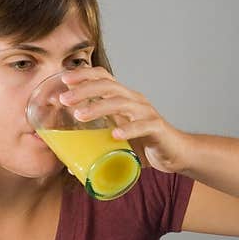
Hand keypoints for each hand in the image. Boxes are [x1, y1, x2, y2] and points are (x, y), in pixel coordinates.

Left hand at [59, 67, 190, 173]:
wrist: (176, 154)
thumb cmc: (144, 145)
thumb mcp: (116, 142)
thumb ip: (96, 147)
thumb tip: (71, 164)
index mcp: (123, 99)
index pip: (103, 77)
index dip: (83, 75)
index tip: (63, 80)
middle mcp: (134, 100)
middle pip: (107, 86)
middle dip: (83, 90)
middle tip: (64, 99)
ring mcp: (146, 113)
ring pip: (120, 102)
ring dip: (98, 107)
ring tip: (79, 115)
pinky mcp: (157, 128)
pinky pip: (142, 126)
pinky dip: (128, 129)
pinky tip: (114, 135)